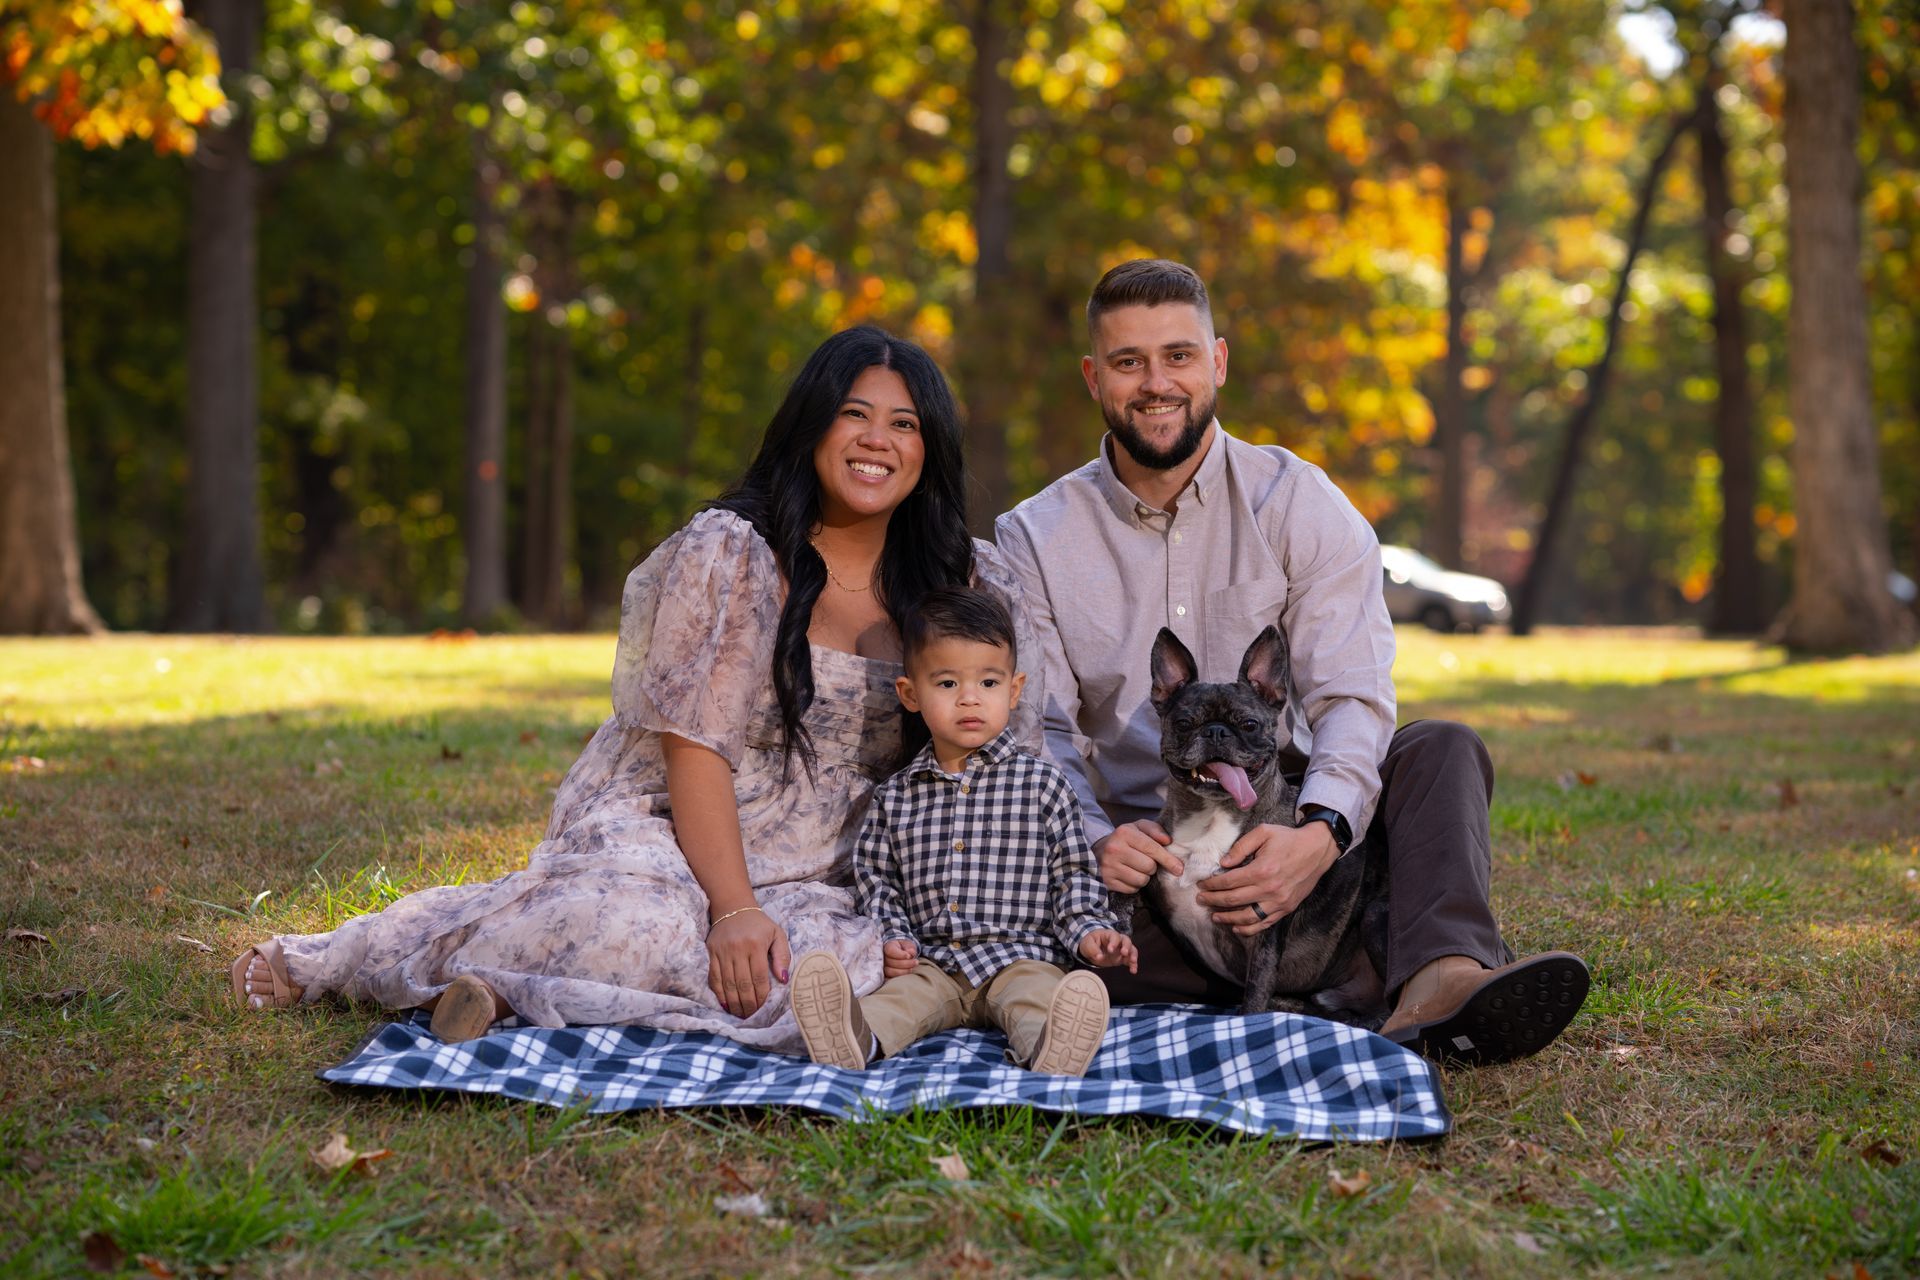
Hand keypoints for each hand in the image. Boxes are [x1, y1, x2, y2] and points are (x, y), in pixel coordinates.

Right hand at [705, 906, 790, 1017]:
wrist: (733, 907)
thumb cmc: (759, 924)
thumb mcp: (777, 934)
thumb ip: (783, 956)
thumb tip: (783, 979)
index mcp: (756, 945)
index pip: (759, 977)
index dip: (761, 996)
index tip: (763, 1008)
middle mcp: (738, 949)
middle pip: (742, 984)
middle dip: (748, 1004)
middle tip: (751, 1016)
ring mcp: (722, 952)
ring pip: (727, 984)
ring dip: (734, 1003)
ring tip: (740, 1014)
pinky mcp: (711, 953)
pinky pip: (713, 978)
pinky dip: (719, 993)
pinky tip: (725, 1004)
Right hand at [882, 938, 917, 979]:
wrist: (901, 954)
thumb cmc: (904, 949)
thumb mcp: (908, 945)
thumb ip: (910, 947)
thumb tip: (911, 952)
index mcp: (887, 946)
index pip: (890, 951)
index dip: (900, 954)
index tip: (909, 956)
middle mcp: (882, 957)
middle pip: (890, 962)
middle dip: (905, 963)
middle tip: (916, 962)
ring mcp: (882, 967)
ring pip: (890, 971)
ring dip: (903, 972)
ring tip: (911, 969)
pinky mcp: (885, 975)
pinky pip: (889, 979)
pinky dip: (898, 978)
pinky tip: (905, 976)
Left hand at [1078, 929, 1138, 971]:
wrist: (1091, 948)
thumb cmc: (1090, 942)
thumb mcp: (1087, 944)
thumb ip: (1093, 949)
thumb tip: (1099, 957)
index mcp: (1109, 935)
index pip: (1114, 936)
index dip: (1113, 942)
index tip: (1110, 950)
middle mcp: (1118, 941)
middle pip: (1126, 940)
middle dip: (1127, 946)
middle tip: (1124, 953)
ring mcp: (1121, 949)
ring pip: (1131, 949)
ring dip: (1133, 955)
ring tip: (1133, 962)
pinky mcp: (1122, 958)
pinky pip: (1130, 960)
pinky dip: (1133, 965)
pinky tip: (1133, 970)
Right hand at [1095, 819, 1182, 891]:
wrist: (1098, 852)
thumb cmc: (1124, 840)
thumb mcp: (1138, 828)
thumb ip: (1155, 830)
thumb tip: (1168, 841)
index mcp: (1124, 833)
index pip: (1152, 848)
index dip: (1168, 859)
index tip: (1179, 868)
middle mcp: (1114, 849)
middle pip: (1149, 866)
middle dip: (1152, 866)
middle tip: (1144, 861)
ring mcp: (1109, 867)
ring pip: (1141, 880)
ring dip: (1143, 877)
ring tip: (1135, 868)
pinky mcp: (1107, 881)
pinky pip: (1132, 889)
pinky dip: (1134, 885)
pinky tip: (1128, 875)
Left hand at [1195, 822, 1339, 935]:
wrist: (1318, 849)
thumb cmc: (1289, 838)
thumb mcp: (1264, 832)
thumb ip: (1241, 846)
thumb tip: (1223, 863)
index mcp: (1261, 869)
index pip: (1228, 882)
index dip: (1211, 885)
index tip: (1201, 885)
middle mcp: (1269, 889)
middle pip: (1233, 900)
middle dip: (1213, 900)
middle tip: (1201, 900)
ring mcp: (1279, 901)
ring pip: (1247, 917)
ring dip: (1227, 918)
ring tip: (1214, 916)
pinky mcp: (1286, 908)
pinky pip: (1264, 922)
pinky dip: (1249, 928)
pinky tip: (1237, 927)